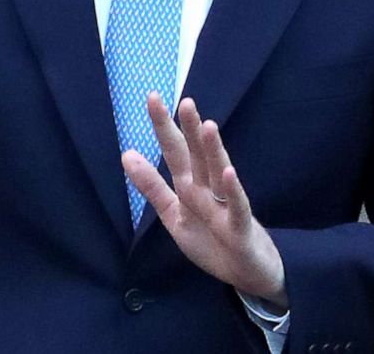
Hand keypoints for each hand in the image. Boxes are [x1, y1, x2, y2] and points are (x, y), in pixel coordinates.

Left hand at [122, 94, 287, 307]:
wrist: (247, 275)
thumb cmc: (212, 240)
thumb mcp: (174, 214)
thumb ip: (152, 186)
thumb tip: (126, 154)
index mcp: (191, 186)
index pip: (176, 151)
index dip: (164, 127)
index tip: (153, 97)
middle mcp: (209, 191)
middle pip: (198, 156)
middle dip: (191, 130)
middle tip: (186, 102)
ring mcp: (226, 207)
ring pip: (219, 175)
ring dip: (213, 151)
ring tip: (207, 125)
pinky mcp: (241, 229)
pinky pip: (237, 208)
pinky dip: (233, 192)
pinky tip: (228, 173)